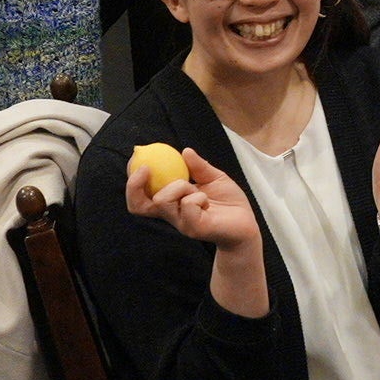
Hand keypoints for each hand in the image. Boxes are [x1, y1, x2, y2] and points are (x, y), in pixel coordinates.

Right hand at [126, 145, 260, 256]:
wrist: (246, 225)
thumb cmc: (228, 203)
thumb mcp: (214, 178)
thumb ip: (199, 166)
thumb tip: (185, 151)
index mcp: (172, 202)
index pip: (141, 197)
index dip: (132, 181)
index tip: (137, 159)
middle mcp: (171, 214)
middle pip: (137, 205)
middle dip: (135, 185)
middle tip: (147, 169)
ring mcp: (180, 223)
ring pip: (163, 199)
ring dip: (179, 186)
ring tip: (197, 190)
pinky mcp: (193, 228)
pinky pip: (188, 204)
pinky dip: (199, 197)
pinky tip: (208, 202)